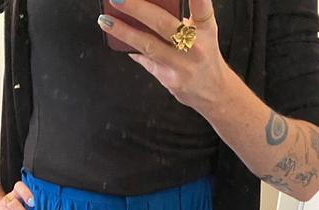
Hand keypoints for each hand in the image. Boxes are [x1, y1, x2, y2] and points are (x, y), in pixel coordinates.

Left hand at [97, 0, 225, 114]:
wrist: (213, 92)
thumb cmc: (203, 54)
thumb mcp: (202, 30)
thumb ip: (181, 17)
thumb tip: (146, 6)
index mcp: (205, 27)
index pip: (201, 8)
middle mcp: (195, 46)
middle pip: (164, 24)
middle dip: (138, 10)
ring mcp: (182, 65)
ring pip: (148, 45)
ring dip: (124, 32)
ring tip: (105, 20)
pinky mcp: (170, 80)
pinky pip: (145, 61)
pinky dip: (131, 49)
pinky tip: (117, 40)